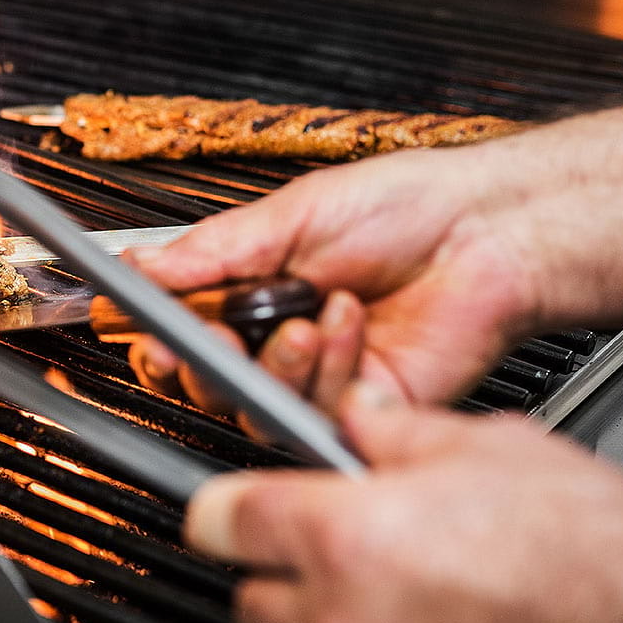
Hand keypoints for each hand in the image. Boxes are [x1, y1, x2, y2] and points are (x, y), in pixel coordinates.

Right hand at [128, 147, 540, 416]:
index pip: (179, 333)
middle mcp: (275, 339)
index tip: (152, 336)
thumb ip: (210, 252)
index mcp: (248, 288)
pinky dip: (329, 368)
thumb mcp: (290, 216)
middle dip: (204, 365)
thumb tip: (139, 266)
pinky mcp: (360, 408)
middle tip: (215, 339)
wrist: (482, 232)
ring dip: (275, 364)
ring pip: (256, 407)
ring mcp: (317, 377)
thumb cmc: (402, 209)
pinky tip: (350, 325)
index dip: (159, 344)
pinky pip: (315, 413)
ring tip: (307, 318)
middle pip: (207, 384)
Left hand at [185, 386, 622, 622]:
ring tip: (405, 589)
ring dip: (335, 617)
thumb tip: (352, 414)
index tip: (233, 504)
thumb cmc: (581, 545)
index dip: (224, 504)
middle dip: (277, 572)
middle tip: (331, 548)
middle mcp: (339, 615)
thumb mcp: (479, 444)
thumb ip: (391, 432)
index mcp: (340, 533)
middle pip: (252, 598)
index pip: (218, 519)